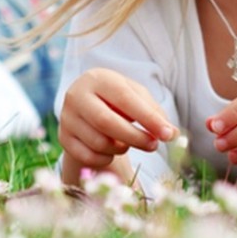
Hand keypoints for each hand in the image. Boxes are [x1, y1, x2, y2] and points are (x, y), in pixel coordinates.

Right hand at [59, 67, 177, 183]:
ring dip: (121, 148)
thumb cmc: (117, 99)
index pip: (125, 100)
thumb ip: (155, 113)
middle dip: (135, 138)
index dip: (148, 118)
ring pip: (98, 143)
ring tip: (127, 141)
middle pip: (107, 123)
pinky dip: (106, 159)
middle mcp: (77, 95)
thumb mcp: (136, 96)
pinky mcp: (63, 138)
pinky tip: (111, 150)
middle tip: (154, 145)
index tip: (168, 134)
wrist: (87, 104)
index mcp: (98, 78)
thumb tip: (173, 135)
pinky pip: (88, 157)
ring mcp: (67, 117)